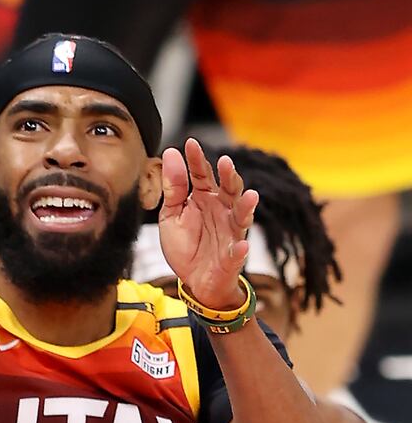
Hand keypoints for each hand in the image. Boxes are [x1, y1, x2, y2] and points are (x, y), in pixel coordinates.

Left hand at [158, 138, 257, 309]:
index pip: (202, 174)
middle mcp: (221, 210)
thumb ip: (173, 187)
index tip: (191, 143)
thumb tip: (171, 153)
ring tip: (251, 195)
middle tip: (225, 162)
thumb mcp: (171, 213)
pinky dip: (241, 249)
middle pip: (228, 188)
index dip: (197, 159)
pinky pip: (238, 252)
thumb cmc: (185, 244)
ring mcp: (230, 231)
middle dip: (229, 175)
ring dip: (246, 206)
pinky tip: (241, 245)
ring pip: (242, 214)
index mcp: (203, 198)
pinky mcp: (233, 255)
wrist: (193, 280)